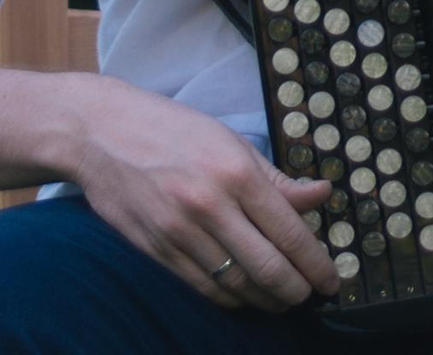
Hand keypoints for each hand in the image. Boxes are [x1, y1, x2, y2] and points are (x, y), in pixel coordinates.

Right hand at [63, 76, 338, 312]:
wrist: (101, 133)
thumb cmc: (174, 131)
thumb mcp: (233, 142)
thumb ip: (278, 179)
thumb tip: (322, 195)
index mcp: (237, 173)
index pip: (290, 232)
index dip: (316, 263)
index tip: (331, 280)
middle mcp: (210, 205)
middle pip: (267, 267)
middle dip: (296, 290)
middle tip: (311, 296)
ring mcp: (179, 231)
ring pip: (234, 284)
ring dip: (265, 300)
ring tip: (283, 301)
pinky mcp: (155, 249)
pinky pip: (201, 287)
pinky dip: (229, 299)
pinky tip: (245, 297)